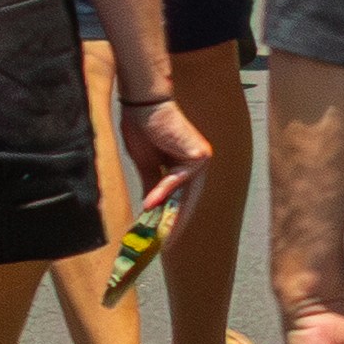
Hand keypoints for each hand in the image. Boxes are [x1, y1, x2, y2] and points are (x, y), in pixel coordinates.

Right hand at [125, 92, 216, 234]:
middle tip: (164, 244)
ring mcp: (201, 160)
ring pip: (186, 194)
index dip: (172, 218)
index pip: (181, 198)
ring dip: (170, 213)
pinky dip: (165, 192)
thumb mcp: (145, 161)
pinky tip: (151, 204)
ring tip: (160, 234)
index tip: (161, 237)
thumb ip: (154, 184)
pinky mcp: (199, 156)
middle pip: (187, 200)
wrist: (143, 100)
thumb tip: (151, 207)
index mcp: (187, 166)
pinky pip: (180, 179)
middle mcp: (198, 165)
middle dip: (175, 223)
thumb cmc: (142, 125)